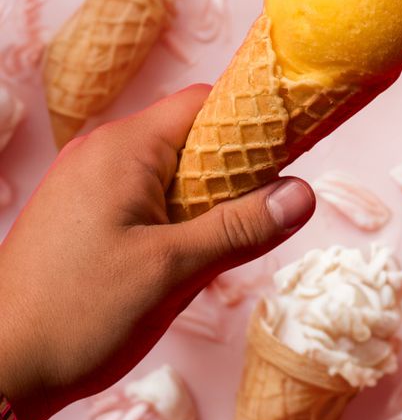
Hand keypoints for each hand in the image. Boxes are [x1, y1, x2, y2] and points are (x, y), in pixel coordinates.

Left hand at [0, 86, 314, 419]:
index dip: (252, 121)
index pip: (204, 102)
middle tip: (257, 217)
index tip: (292, 150)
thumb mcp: (172, 272)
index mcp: (122, 148)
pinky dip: (172, 218)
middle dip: (230, 171)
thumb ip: (239, 228)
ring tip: (213, 250)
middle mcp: (100, 152)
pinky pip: (142, 196)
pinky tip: (178, 262)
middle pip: (188, 136)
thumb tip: (304, 194)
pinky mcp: (78, 214)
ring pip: (167, 171)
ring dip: (201, 201)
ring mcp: (84, 182)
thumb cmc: (78, 317)